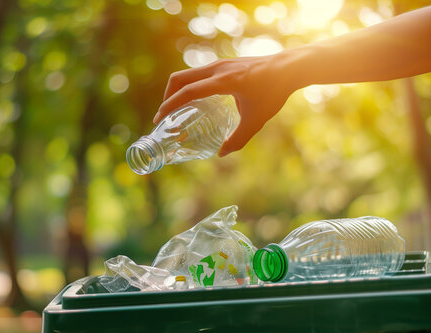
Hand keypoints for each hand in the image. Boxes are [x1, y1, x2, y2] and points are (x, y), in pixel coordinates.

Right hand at [153, 55, 296, 156]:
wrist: (290, 68)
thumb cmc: (274, 92)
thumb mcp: (256, 120)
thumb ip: (238, 139)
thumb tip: (221, 153)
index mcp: (223, 81)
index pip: (188, 91)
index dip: (170, 105)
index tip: (159, 118)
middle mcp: (217, 69)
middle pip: (179, 78)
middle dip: (167, 96)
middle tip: (164, 115)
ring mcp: (220, 63)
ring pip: (187, 73)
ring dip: (177, 90)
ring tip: (176, 109)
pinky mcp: (224, 64)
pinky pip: (198, 73)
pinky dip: (189, 85)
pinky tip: (195, 100)